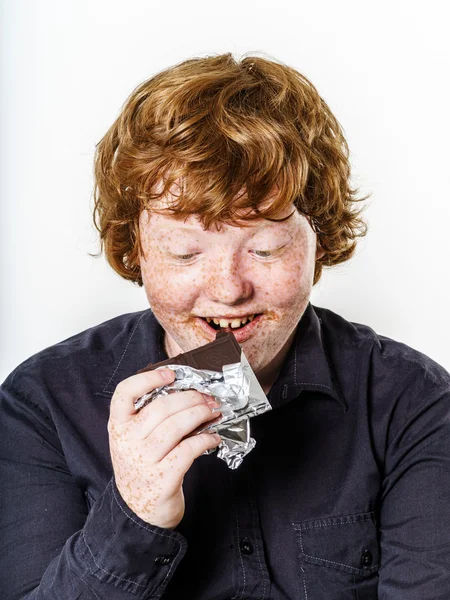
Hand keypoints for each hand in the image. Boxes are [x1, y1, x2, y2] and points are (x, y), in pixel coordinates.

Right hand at [108, 368, 220, 528]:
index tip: (171, 374)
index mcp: (118, 426)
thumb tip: (187, 393)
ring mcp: (143, 461)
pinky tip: (214, 438)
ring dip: (200, 415)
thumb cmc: (141, 466)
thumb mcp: (134, 439)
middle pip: (161, 407)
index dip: (149, 378)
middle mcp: (127, 441)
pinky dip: (206, 440)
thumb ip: (149, 417)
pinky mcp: (162, 478)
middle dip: (191, 398)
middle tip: (208, 397)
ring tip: (214, 412)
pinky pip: (188, 450)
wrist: (137, 511)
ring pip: (176, 426)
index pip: (125, 393)